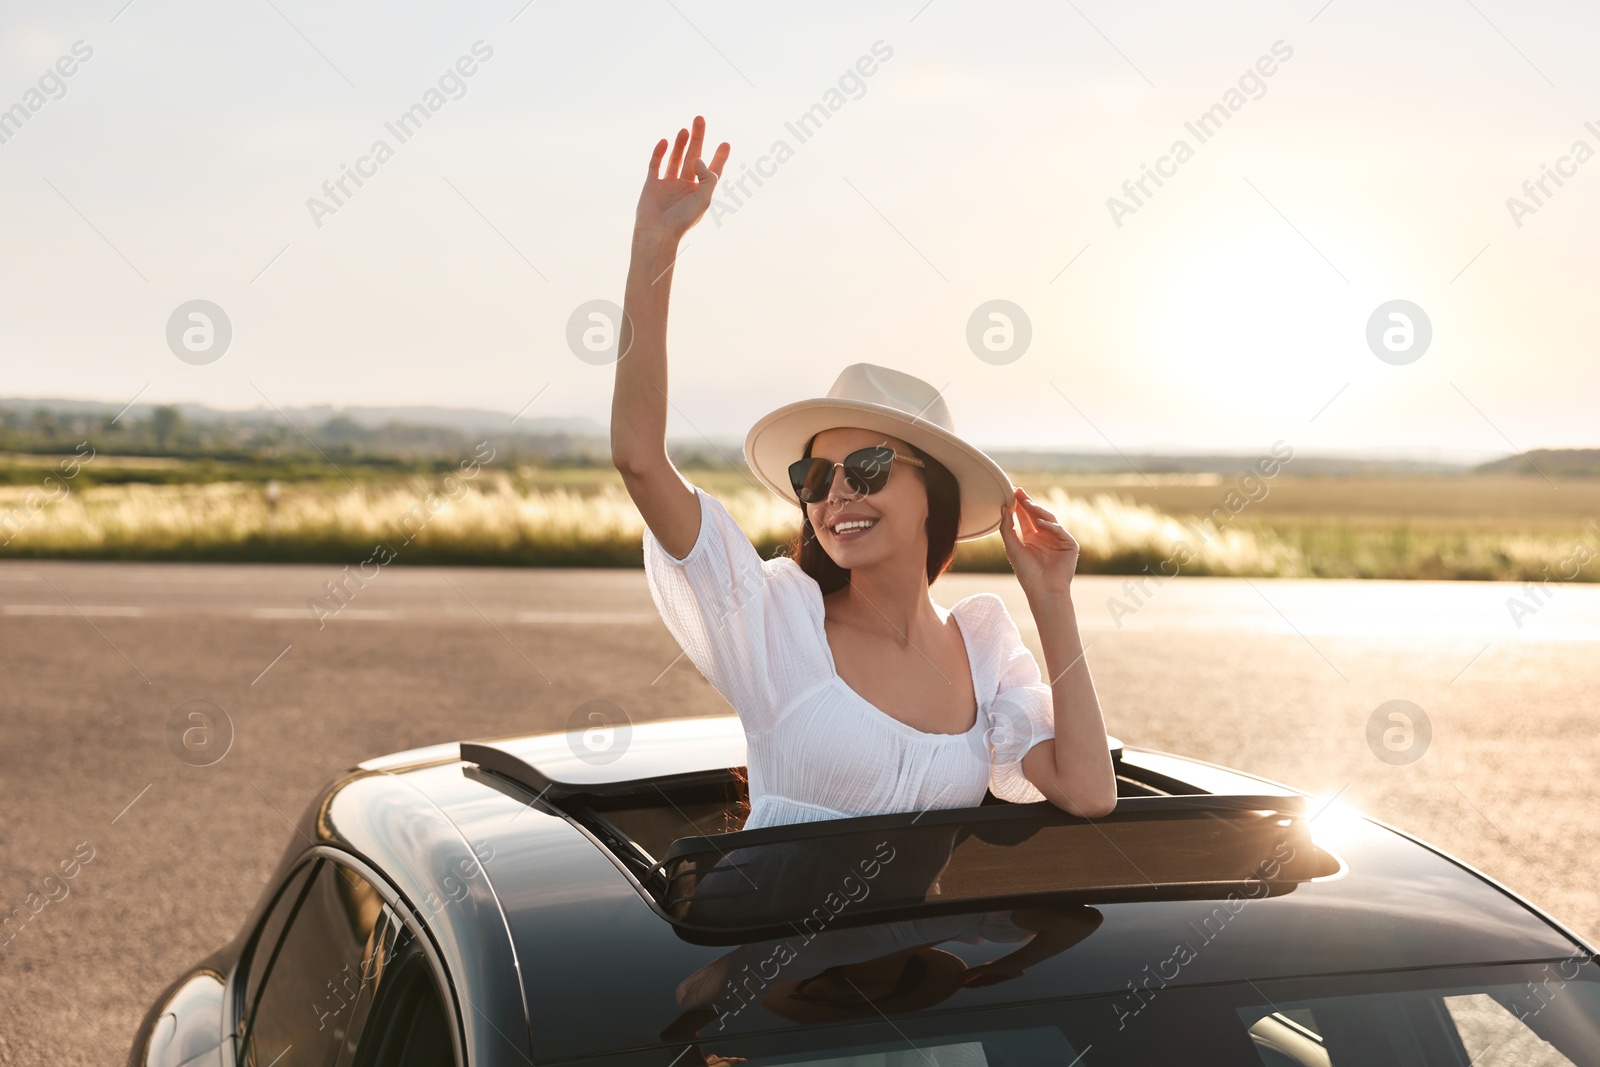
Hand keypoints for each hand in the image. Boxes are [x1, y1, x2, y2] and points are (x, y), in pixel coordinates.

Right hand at [636, 115, 730, 241]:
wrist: (658, 233)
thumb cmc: (683, 219)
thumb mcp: (704, 198)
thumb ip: (708, 177)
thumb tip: (699, 159)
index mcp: (700, 192)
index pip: (712, 171)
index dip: (719, 157)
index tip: (725, 143)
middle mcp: (685, 186)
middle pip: (693, 157)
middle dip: (697, 138)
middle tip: (700, 119)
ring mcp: (668, 184)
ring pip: (675, 158)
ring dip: (680, 143)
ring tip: (685, 129)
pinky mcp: (652, 184)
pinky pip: (656, 164)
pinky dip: (659, 152)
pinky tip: (664, 141)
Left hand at [998, 486, 1079, 599]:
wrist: (1043, 590)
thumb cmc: (1026, 572)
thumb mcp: (1012, 548)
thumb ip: (1007, 528)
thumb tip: (1003, 507)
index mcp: (1031, 538)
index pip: (1025, 517)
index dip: (1020, 505)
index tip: (1012, 492)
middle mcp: (1045, 536)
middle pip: (1037, 515)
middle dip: (1028, 503)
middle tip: (1019, 492)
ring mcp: (1058, 539)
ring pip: (1049, 519)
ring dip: (1038, 511)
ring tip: (1028, 504)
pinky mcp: (1069, 544)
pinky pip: (1060, 531)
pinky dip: (1050, 526)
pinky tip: (1040, 523)